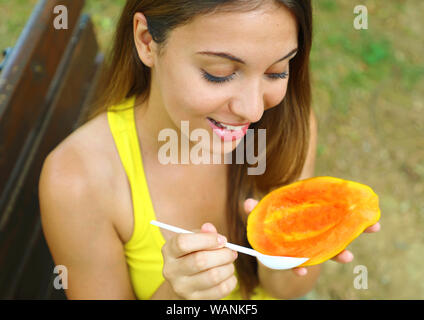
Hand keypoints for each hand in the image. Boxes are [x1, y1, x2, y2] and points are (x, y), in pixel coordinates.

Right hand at [161, 223, 237, 298]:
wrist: (183, 282)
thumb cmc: (191, 255)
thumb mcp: (193, 240)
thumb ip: (203, 233)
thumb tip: (210, 228)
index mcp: (169, 251)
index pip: (183, 242)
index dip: (207, 239)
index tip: (221, 239)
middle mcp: (171, 271)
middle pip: (200, 260)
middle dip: (223, 254)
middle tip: (231, 251)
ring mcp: (182, 288)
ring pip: (213, 276)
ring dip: (228, 267)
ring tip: (229, 263)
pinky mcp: (195, 299)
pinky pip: (221, 290)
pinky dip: (230, 280)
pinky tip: (227, 274)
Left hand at [243, 198, 380, 276]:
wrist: (261, 246)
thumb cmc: (266, 225)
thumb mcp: (262, 216)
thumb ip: (256, 210)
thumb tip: (247, 203)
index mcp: (306, 212)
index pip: (330, 207)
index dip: (349, 206)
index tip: (368, 209)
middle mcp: (312, 227)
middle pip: (338, 226)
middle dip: (357, 227)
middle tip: (374, 226)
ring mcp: (308, 243)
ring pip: (328, 247)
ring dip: (339, 252)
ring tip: (348, 257)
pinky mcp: (297, 259)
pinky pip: (304, 264)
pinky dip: (302, 269)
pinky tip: (301, 271)